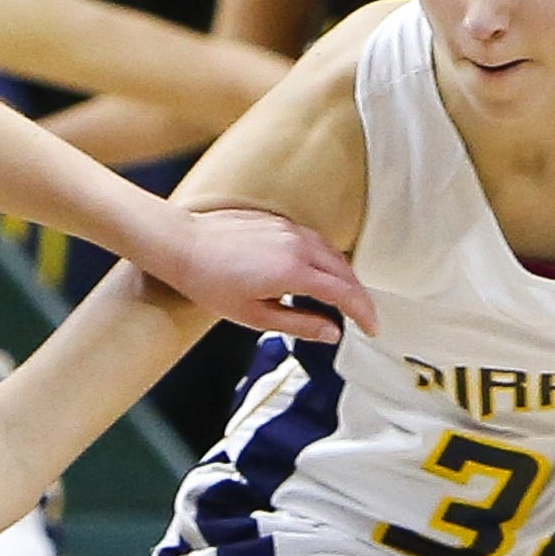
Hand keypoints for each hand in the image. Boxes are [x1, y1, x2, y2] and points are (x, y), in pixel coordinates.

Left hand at [153, 205, 376, 341]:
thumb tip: (331, 333)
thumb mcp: (254, 316)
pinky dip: (327, 261)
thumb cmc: (210, 282)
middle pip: (345, 272)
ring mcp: (290, 230)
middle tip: (362, 319)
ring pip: (333, 254)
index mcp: (294, 271)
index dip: (364, 313)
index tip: (372, 329)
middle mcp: (298, 245)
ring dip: (345, 278)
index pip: (345, 294)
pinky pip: (316, 242)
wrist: (182, 245)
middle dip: (359, 297)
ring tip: (344, 301)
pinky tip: (319, 276)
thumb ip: (298, 325)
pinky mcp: (280, 222)